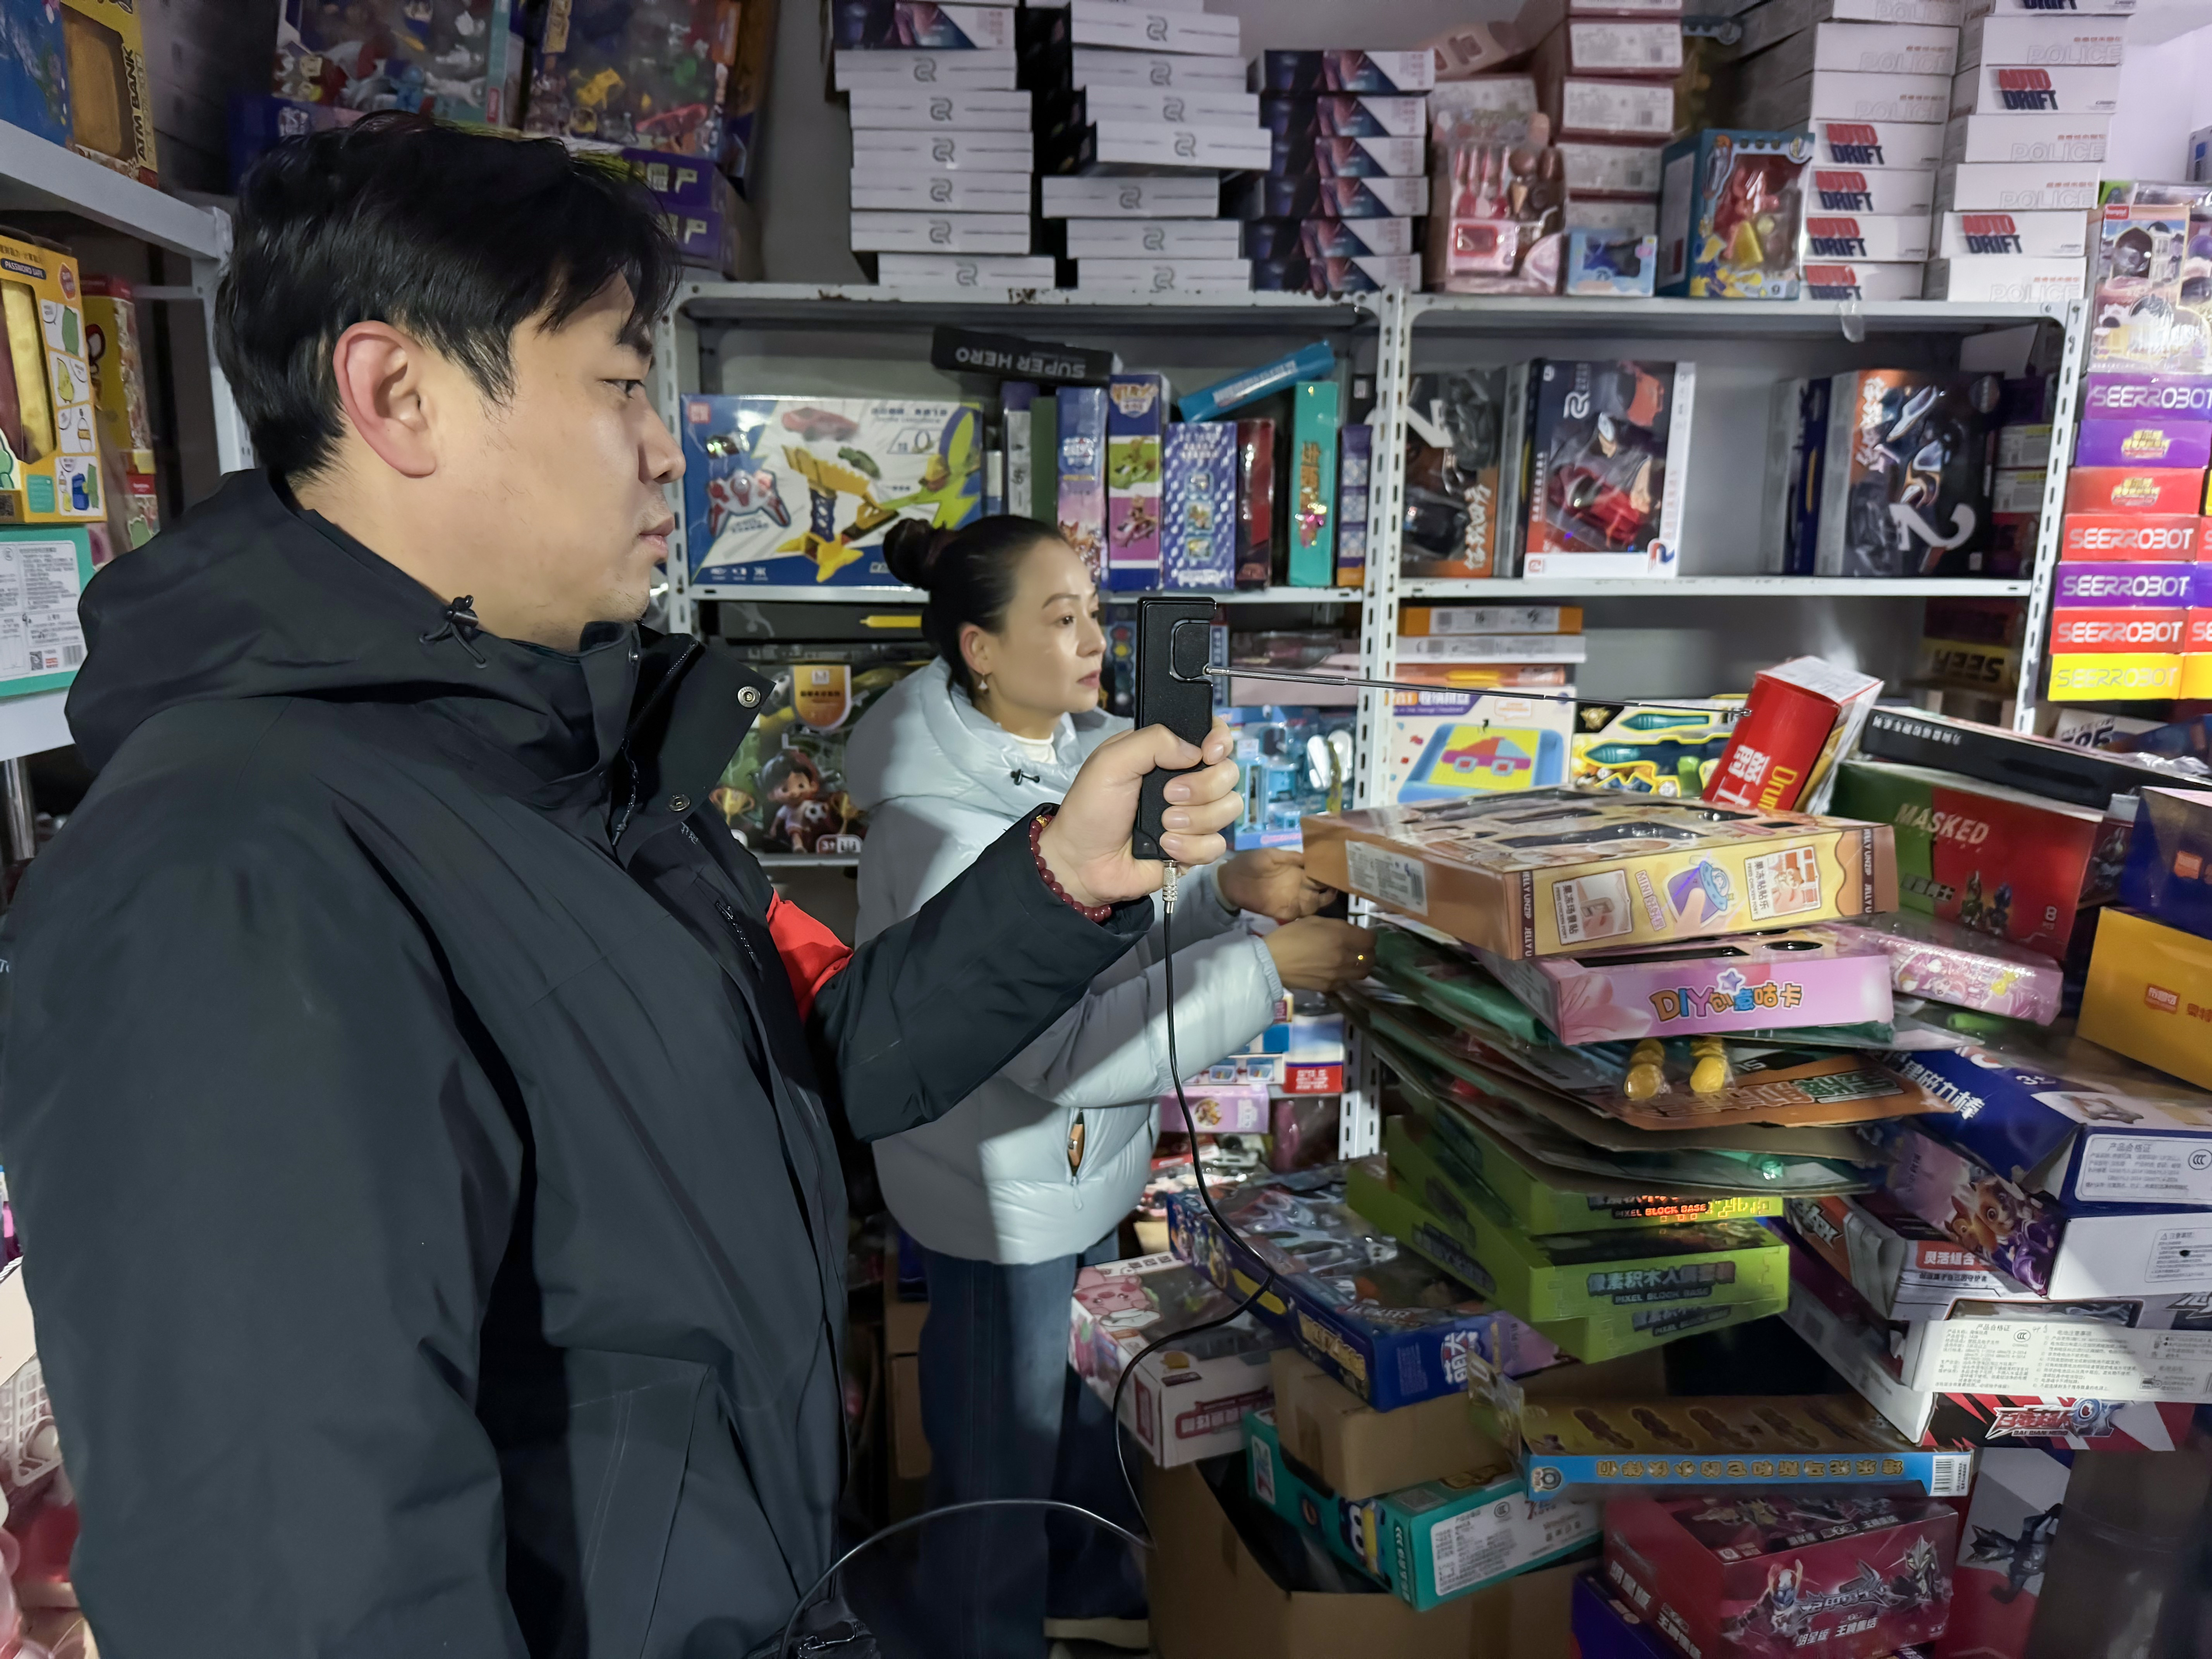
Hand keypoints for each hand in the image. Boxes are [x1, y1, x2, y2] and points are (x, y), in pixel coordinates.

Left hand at [1038, 718, 1241, 909]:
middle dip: (1202, 787)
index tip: (1209, 753)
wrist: (1082, 863)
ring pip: (1228, 809)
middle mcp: (1186, 781)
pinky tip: (1165, 848)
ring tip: (1162, 825)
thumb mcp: (1110, 762)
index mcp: (1166, 754)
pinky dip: (1190, 848)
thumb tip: (1195, 750)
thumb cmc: (1090, 809)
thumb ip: (1152, 741)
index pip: (1213, 736)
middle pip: (1228, 773)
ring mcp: (1193, 815)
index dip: (1220, 741)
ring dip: (1195, 819)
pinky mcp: (1195, 848)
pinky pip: (1216, 845)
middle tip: (1168, 796)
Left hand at [1218, 848, 1337, 923]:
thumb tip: (1312, 857)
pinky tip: (1316, 910)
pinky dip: (1308, 915)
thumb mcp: (1272, 854)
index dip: (1329, 875)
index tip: (1340, 873)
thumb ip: (1291, 857)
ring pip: (1314, 905)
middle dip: (1331, 891)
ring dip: (1323, 902)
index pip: (1319, 875)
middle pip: (1320, 892)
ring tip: (1331, 897)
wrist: (1230, 879)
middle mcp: (1298, 887)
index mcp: (1297, 872)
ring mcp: (1291, 900)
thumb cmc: (1250, 863)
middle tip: (1340, 887)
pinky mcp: (1282, 912)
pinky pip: (1299, 915)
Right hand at [1264, 919, 1374, 992]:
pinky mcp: (1329, 987)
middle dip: (1369, 952)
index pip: (1370, 939)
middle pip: (1371, 958)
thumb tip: (1349, 932)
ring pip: (1362, 973)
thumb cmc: (1289, 936)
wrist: (1271, 962)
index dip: (1369, 936)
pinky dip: (1347, 976)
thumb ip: (1336, 926)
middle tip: (1360, 948)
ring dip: (1361, 966)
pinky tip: (1337, 971)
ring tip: (1353, 961)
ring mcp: (1338, 975)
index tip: (1362, 934)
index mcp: (1341, 937)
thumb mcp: (1313, 921)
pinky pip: (1347, 982)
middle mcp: (1344, 957)